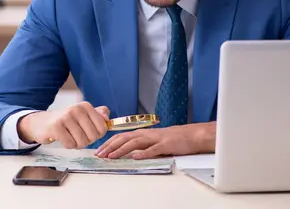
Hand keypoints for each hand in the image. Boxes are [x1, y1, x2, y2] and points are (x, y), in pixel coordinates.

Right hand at [17, 102, 109, 148]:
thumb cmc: (66, 121)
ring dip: (76, 144)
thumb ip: (98, 115)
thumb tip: (108, 119)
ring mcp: (66, 117)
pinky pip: (70, 144)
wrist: (42, 123)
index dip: (96, 135)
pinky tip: (62, 138)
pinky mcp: (56, 127)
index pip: (102, 128)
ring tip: (69, 136)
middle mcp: (77, 109)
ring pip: (82, 142)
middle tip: (76, 136)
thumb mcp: (83, 115)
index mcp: (86, 106)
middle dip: (86, 141)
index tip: (87, 132)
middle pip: (93, 136)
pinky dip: (67, 145)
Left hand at [95, 122, 215, 159]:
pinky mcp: (165, 145)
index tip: (99, 151)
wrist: (190, 135)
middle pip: (124, 138)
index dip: (109, 143)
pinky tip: (135, 157)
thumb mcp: (152, 141)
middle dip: (110, 147)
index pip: (121, 137)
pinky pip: (153, 149)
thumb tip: (124, 152)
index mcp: (142, 133)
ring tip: (112, 156)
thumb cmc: (171, 138)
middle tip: (100, 155)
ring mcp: (155, 139)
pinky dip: (143, 153)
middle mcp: (146, 134)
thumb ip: (139, 145)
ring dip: (122, 150)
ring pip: (135, 143)